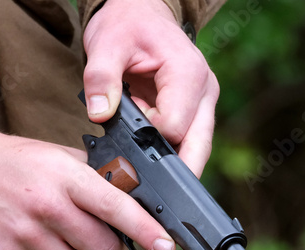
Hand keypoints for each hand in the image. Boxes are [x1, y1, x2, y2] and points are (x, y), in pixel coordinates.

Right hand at [0, 86, 175, 249]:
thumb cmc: (13, 162)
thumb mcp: (57, 156)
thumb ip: (94, 176)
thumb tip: (132, 195)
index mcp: (66, 177)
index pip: (116, 207)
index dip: (146, 230)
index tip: (165, 248)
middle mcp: (47, 206)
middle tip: (92, 238)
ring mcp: (23, 235)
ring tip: (63, 248)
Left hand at [83, 0, 219, 176]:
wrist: (140, 13)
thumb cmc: (126, 25)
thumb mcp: (106, 45)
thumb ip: (101, 79)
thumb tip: (100, 115)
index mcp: (188, 74)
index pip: (174, 128)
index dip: (146, 137)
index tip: (125, 126)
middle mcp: (204, 91)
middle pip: (197, 147)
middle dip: (171, 167)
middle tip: (141, 177)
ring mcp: (202, 103)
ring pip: (196, 148)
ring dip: (168, 157)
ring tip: (142, 145)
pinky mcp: (195, 110)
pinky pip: (187, 141)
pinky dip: (167, 149)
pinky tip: (148, 140)